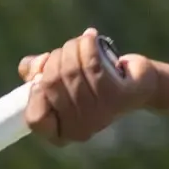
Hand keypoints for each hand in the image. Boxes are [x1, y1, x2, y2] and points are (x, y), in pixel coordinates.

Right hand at [16, 28, 155, 146]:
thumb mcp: (60, 77)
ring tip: (81, 43)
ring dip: (72, 48)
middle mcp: (80, 129)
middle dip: (55, 59)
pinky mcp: (119, 96)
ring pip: (71, 70)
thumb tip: (32, 68)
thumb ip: (38, 73)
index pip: (35, 119)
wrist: (136, 79)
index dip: (34, 93)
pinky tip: (91, 37)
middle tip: (67, 52)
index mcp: (62, 131)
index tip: (41, 77)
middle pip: (51, 84)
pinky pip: (92, 64)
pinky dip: (88, 45)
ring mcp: (100, 114)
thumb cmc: (92, 79)